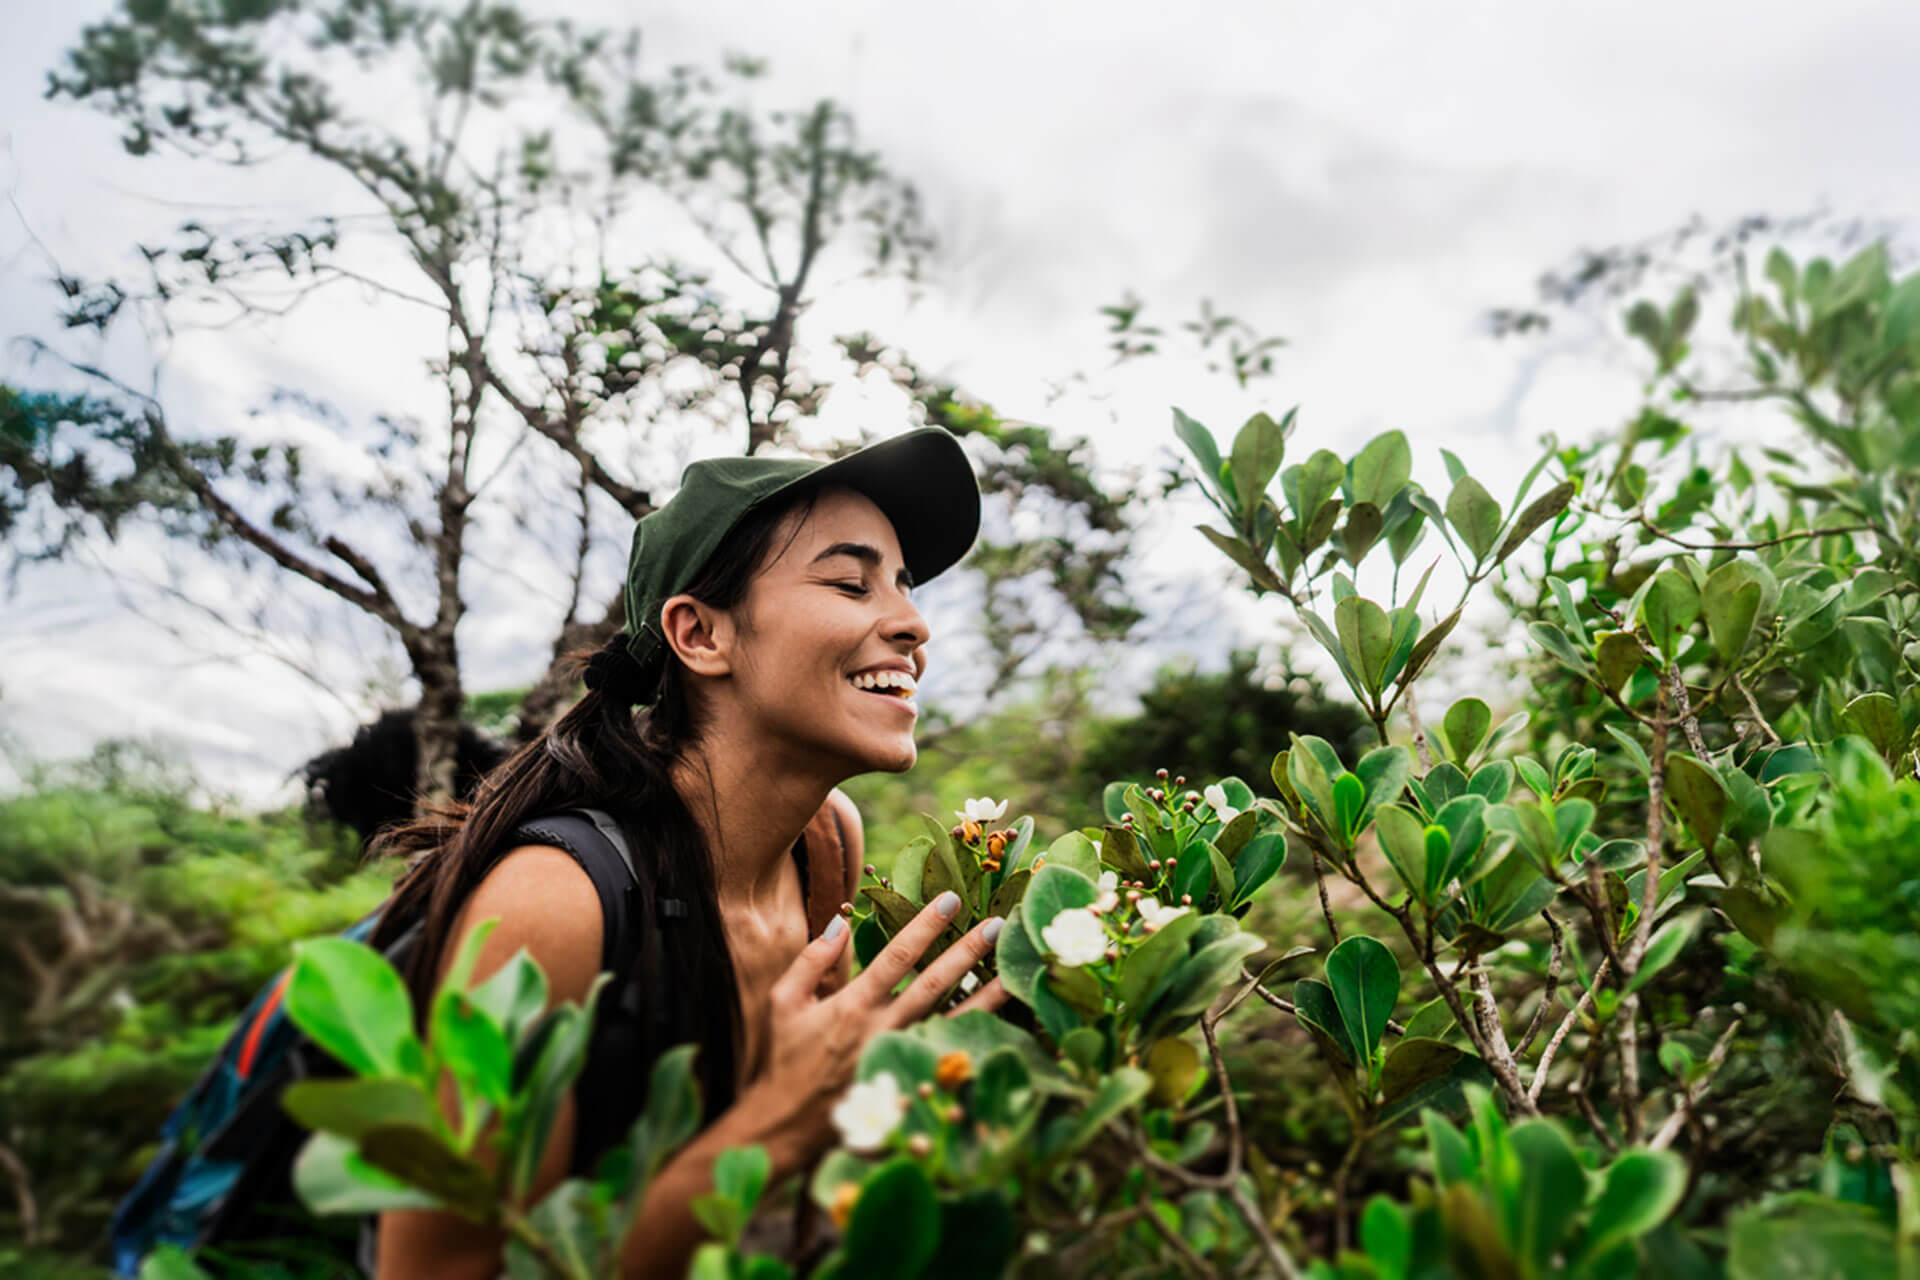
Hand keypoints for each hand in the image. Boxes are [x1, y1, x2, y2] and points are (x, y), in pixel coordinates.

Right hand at [739, 891, 1008, 1167]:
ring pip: (951, 1023)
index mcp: (852, 1006)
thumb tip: (840, 921)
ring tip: (1013, 973)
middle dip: (967, 953)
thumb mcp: (784, 1002)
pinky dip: (974, 1039)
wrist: (785, 1126)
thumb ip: (812, 960)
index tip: (951, 899)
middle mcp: (881, 1030)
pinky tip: (998, 1025)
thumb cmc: (784, 1059)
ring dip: (985, 996)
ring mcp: (898, 1058)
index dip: (926, 925)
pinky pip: (947, 1057)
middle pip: (935, 985)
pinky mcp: (906, 1083)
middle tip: (997, 925)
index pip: (897, 956)